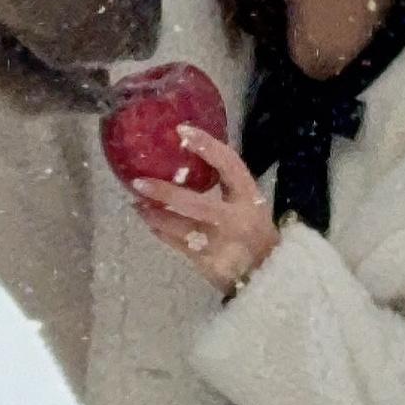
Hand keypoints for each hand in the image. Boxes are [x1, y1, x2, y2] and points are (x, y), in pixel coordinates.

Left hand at [131, 126, 278, 297]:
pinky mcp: (208, 263)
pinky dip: (161, 231)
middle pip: (197, 203)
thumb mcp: (248, 202)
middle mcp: (236, 220)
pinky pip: (177, 244)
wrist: (267, 274)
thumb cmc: (254, 230)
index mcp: (250, 197)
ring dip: (154, 215)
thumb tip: (189, 152)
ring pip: (180, 227)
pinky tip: (151, 222)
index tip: (181, 130)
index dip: (207, 145)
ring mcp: (221, 244)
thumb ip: (226, 183)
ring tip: (137, 204)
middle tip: (138, 181)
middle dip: (165, 193)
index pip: (229, 164)